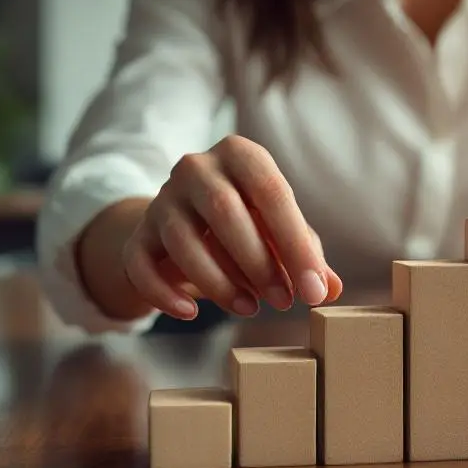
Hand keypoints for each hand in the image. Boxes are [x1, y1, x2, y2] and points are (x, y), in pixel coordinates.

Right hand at [122, 135, 342, 319]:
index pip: (272, 193)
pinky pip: (141, 264)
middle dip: (259, 264)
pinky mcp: (137, 234)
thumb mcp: (281, 230)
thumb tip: (330, 289)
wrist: (186, 220)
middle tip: (284, 302)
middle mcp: (196, 168)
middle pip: (225, 212)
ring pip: (184, 241)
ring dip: (219, 283)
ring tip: (250, 308)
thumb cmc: (248, 222)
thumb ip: (307, 255)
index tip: (314, 290)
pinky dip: (164, 293)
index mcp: (240, 155)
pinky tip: (190, 312)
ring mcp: (162, 199)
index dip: (296, 245)